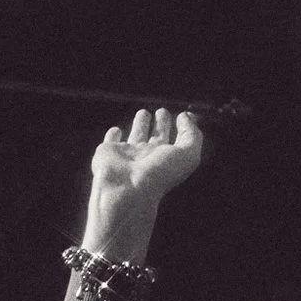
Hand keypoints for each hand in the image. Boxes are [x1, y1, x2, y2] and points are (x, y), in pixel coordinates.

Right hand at [80, 108, 204, 264]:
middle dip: (161, 124)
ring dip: (140, 124)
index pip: (178, 140)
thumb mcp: (188, 154)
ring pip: (136, 135)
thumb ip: (192, 135)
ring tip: (144, 113)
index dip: (183, 127)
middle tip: (162, 111)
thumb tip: (186, 116)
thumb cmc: (159, 173)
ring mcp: (129, 154)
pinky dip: (112, 135)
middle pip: (157, 136)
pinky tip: (115, 130)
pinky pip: (111, 141)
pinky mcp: (108, 152)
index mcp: (169, 158)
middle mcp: (150, 156)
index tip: (183, 115)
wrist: (127, 188)